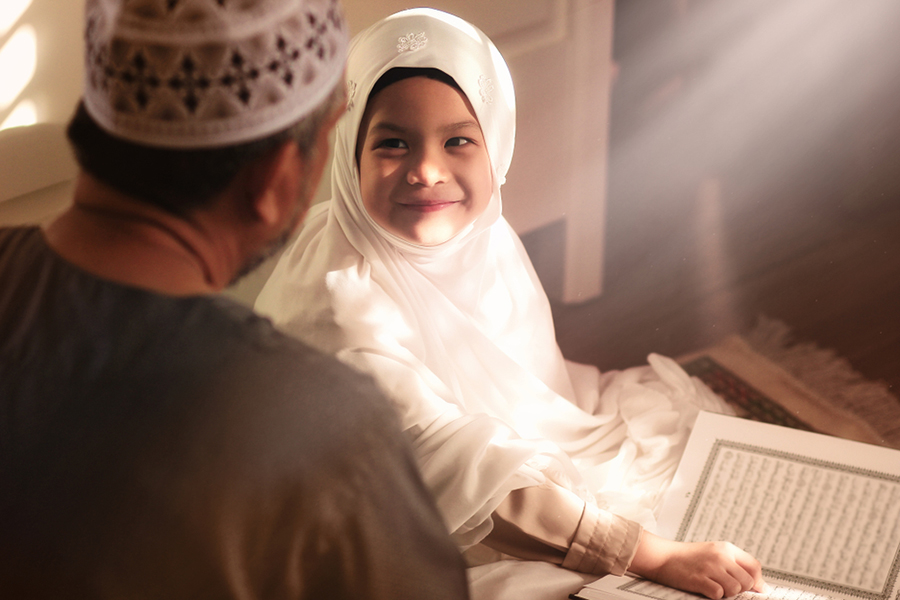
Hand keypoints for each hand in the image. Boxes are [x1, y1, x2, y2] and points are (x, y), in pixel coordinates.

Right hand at [628, 531, 767, 598]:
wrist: (662, 556)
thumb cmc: (688, 557)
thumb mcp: (713, 552)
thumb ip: (734, 564)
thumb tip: (760, 585)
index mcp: (726, 548)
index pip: (754, 566)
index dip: (758, 581)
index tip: (757, 589)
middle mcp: (720, 556)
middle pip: (747, 581)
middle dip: (740, 589)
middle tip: (725, 586)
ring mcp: (710, 567)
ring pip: (735, 589)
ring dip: (726, 593)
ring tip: (714, 586)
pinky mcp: (699, 579)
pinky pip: (718, 594)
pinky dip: (714, 595)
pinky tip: (704, 588)